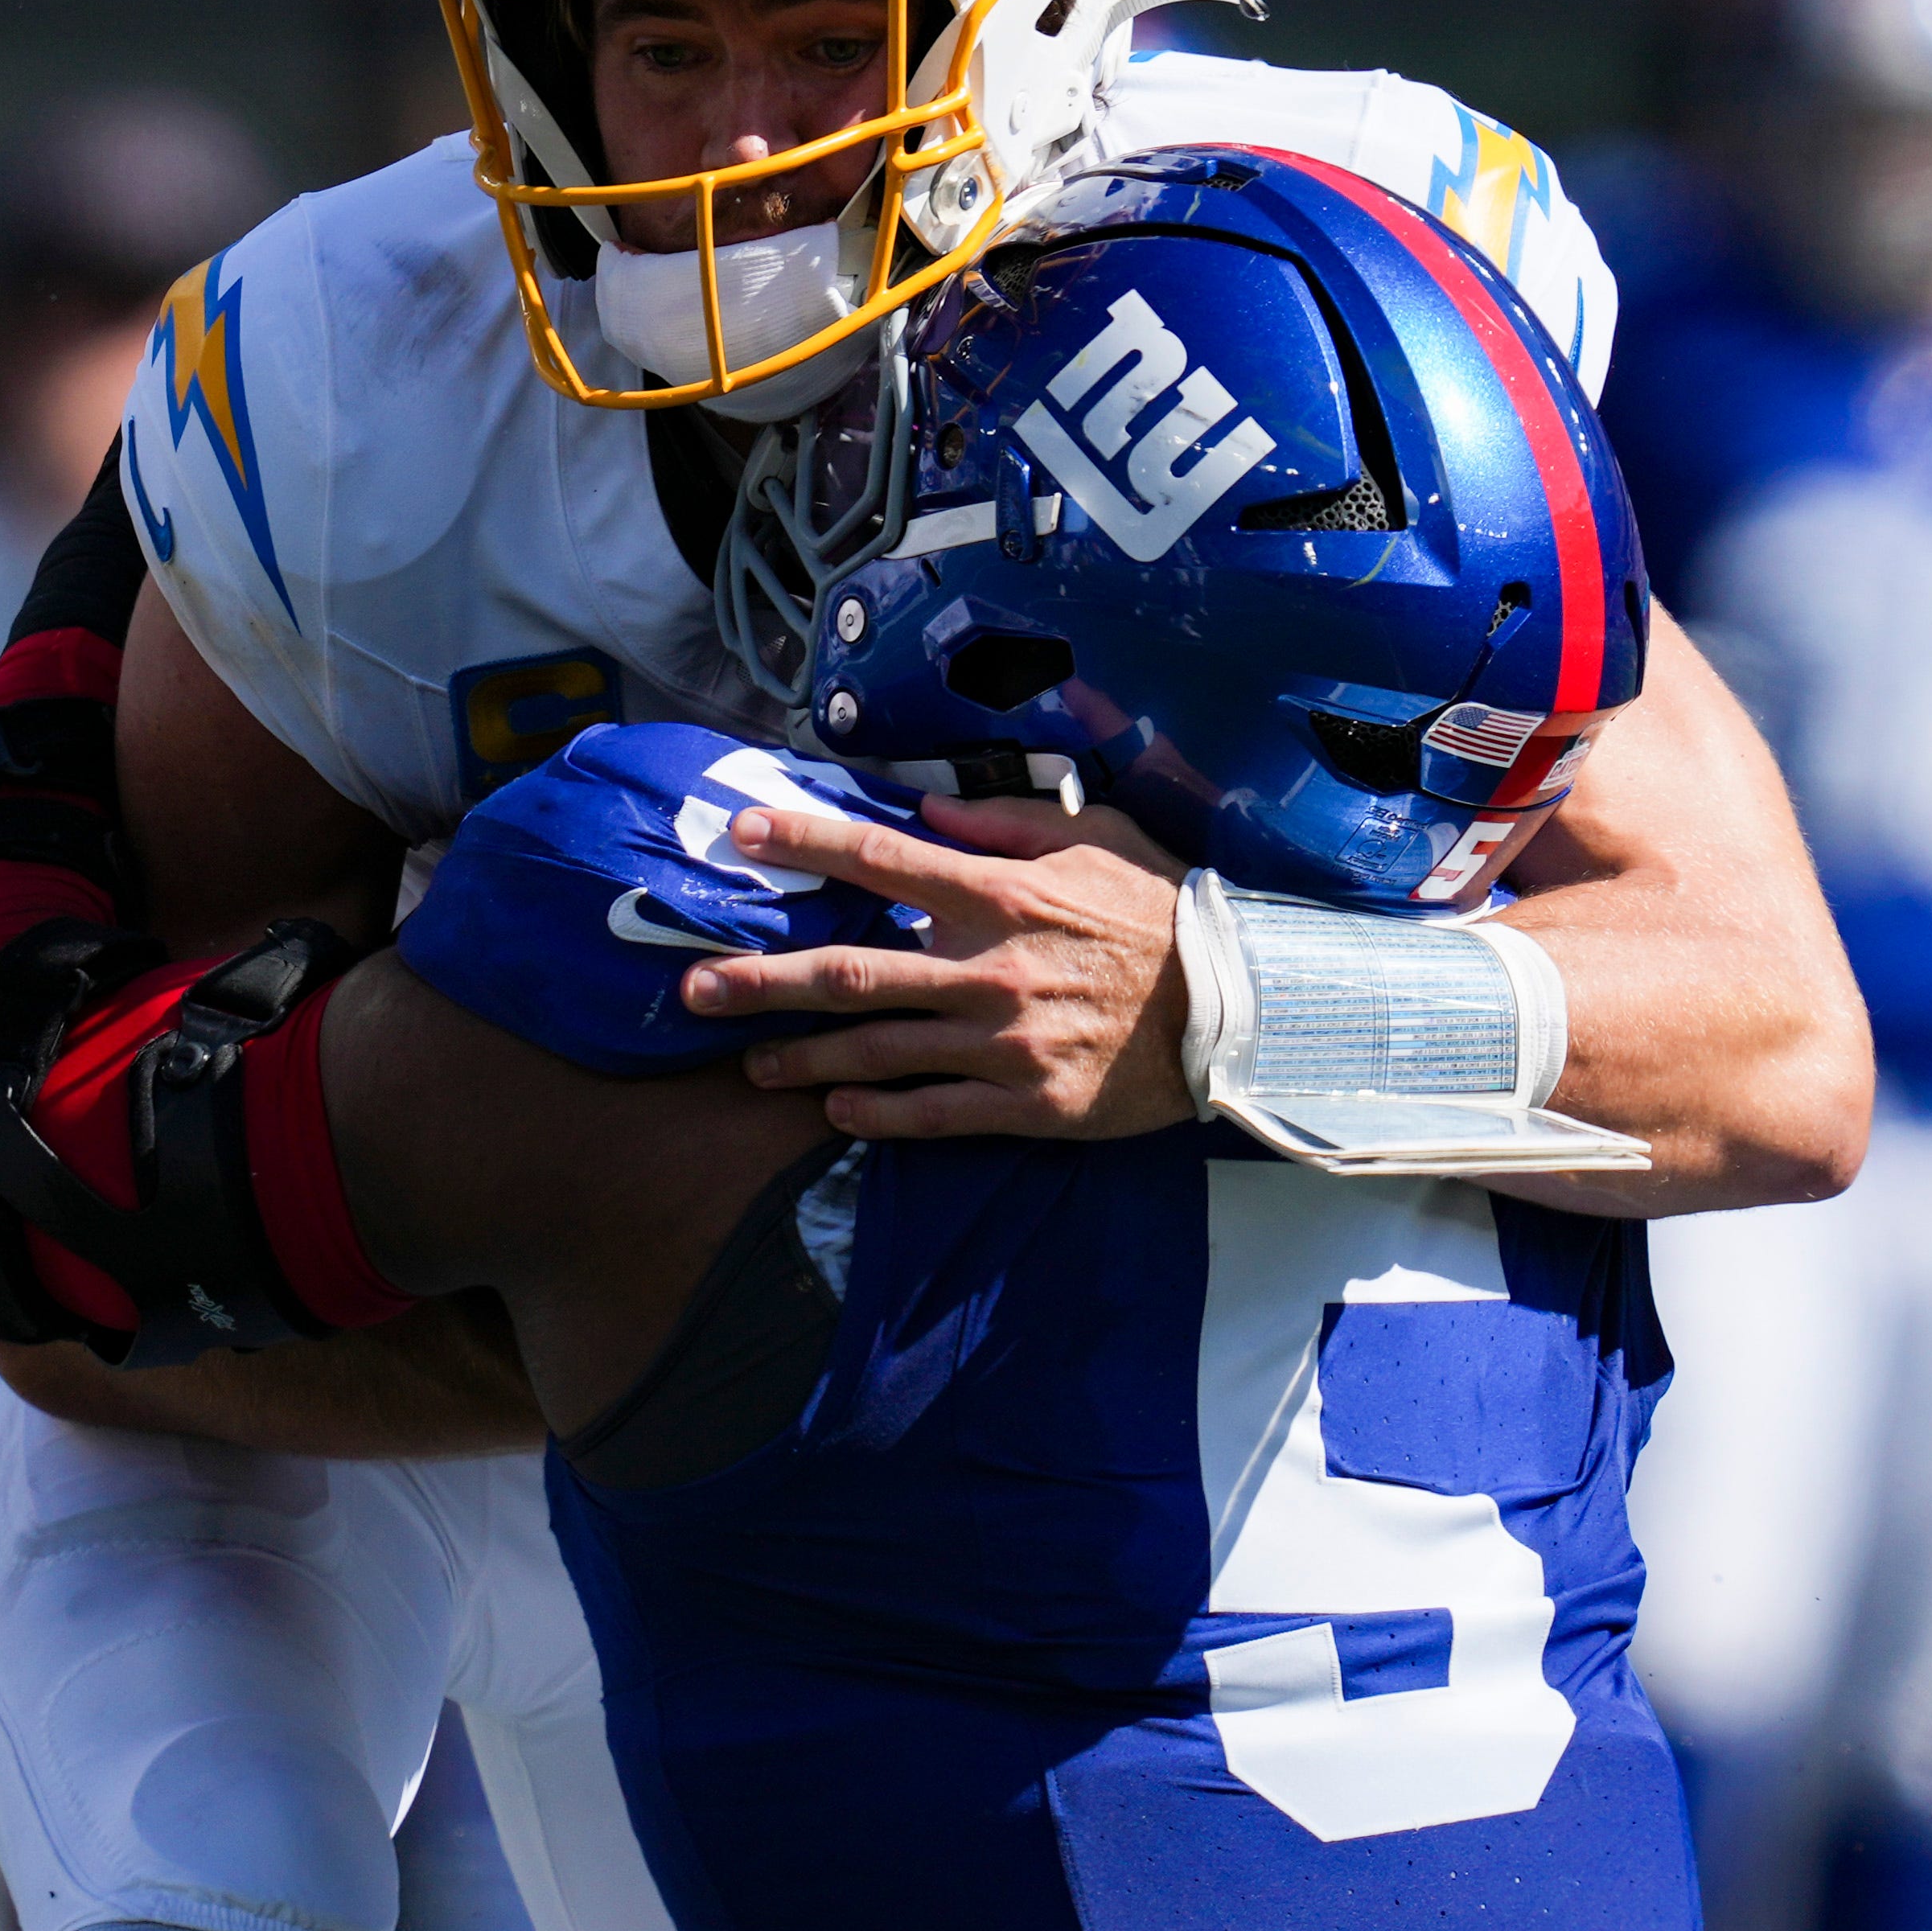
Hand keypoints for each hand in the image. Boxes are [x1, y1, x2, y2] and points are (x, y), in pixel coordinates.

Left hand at [674, 791, 1191, 1139]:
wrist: (1240, 1009)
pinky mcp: (1026, 1106)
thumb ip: (1008, 826)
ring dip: (799, 1056)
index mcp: (1002, 896)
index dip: (805, 841)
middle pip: (849, 972)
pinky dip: (874, 1113)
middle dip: (760, 980)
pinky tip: (834, 1109)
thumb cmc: (1165, 916)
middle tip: (691, 989)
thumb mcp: (1097, 841)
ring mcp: (1003, 1044)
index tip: (742, 832)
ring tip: (748, 1063)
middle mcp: (988, 970)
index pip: (881, 859)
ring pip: (875, 1051)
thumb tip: (930, 817)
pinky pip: (930, 1114)